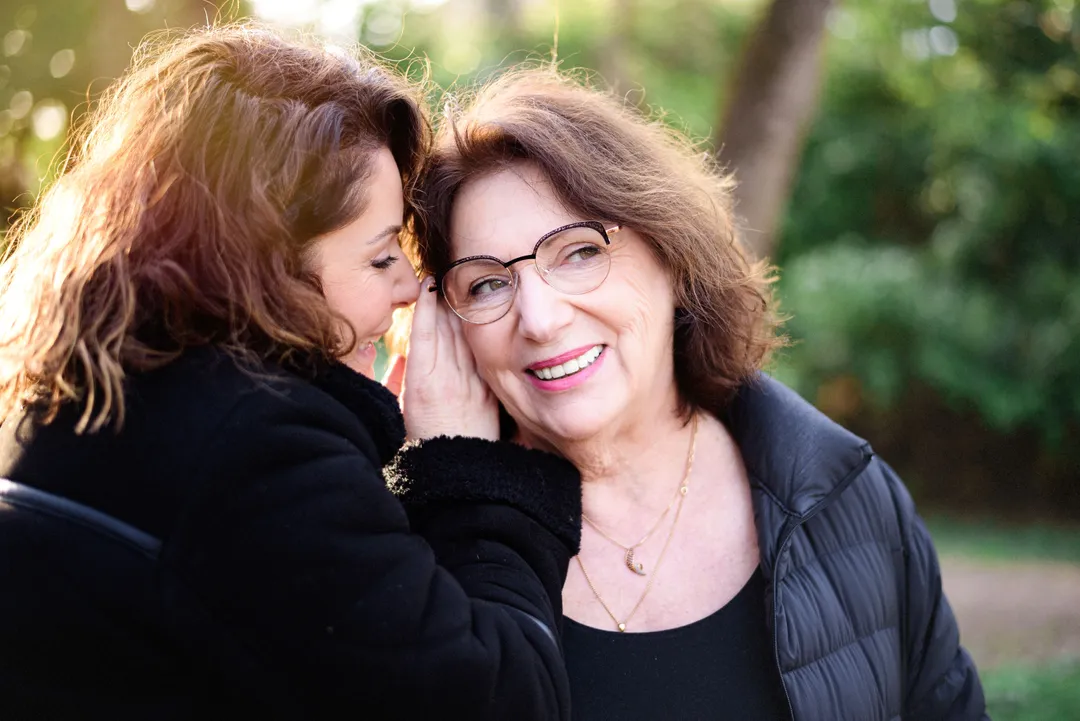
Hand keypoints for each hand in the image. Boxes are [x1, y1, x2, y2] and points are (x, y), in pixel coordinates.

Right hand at [399, 277, 499, 440]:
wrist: (456, 469)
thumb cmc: (426, 439)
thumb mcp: (405, 407)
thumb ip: (406, 379)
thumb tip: (404, 358)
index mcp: (420, 382)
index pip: (424, 333)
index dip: (426, 305)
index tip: (427, 283)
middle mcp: (445, 378)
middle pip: (446, 329)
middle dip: (446, 300)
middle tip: (447, 275)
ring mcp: (469, 384)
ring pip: (465, 339)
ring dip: (464, 313)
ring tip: (463, 289)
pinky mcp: (486, 391)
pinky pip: (481, 357)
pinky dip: (479, 337)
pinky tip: (480, 322)